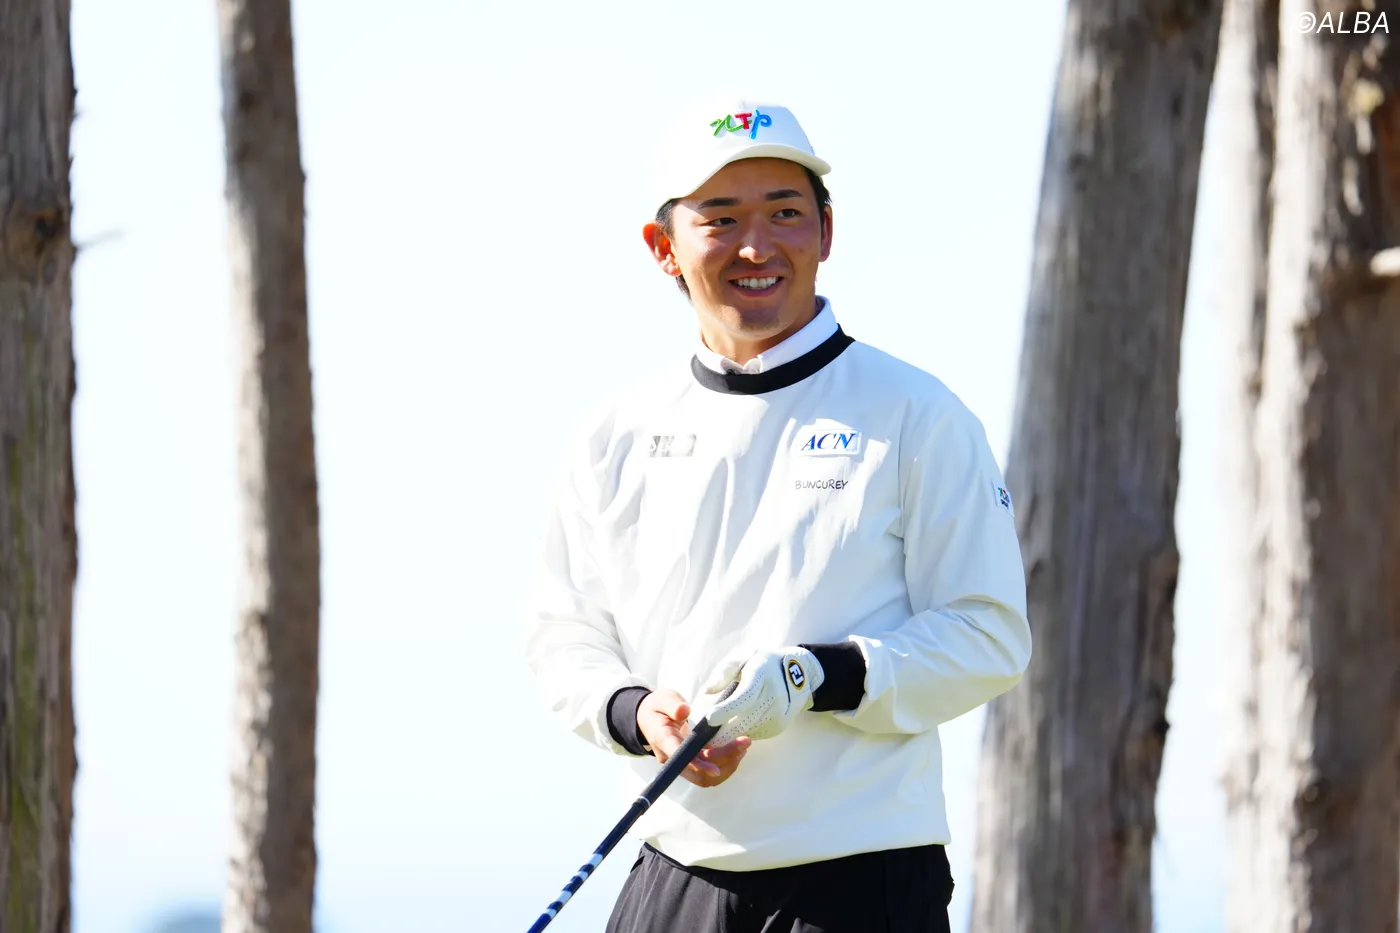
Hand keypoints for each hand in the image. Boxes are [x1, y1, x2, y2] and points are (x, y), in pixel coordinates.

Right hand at [636, 689, 750, 787]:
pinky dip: (725, 764)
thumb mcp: (662, 698)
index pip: (680, 758)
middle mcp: (672, 758)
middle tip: (743, 744)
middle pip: (697, 773)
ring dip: (727, 766)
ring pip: (705, 777)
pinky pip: (708, 771)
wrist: (648, 718)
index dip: (698, 766)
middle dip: (723, 762)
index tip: (716, 769)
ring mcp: (682, 763)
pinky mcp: (691, 762)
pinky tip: (737, 750)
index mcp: (663, 740)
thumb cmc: (657, 707)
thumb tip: (685, 711)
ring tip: (743, 747)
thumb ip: (672, 704)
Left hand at [701, 646, 824, 746]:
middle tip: (704, 736)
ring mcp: (779, 713)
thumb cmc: (760, 663)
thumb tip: (707, 691)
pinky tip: (739, 721)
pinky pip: (754, 734)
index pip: (744, 696)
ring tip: (720, 725)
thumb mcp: (742, 656)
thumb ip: (724, 672)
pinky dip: (743, 732)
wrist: (797, 672)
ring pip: (748, 731)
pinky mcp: (779, 726)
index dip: (727, 709)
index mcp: (761, 674)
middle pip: (745, 720)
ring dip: (730, 732)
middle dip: (721, 731)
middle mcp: (774, 696)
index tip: (709, 718)